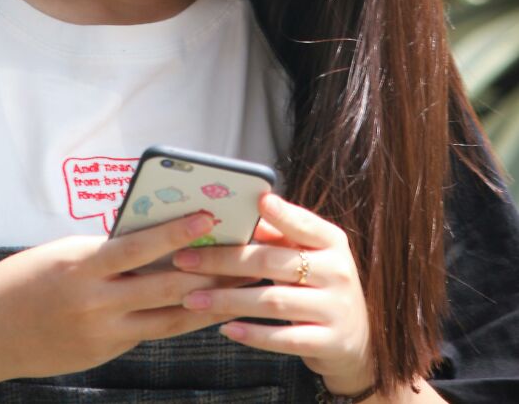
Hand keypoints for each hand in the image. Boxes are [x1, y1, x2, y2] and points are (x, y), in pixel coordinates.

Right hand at [0, 211, 246, 391]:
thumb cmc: (21, 280)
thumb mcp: (62, 253)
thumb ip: (105, 249)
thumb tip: (152, 236)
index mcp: (81, 266)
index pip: (138, 246)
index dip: (176, 232)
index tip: (209, 216)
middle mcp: (95, 303)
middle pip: (164, 287)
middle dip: (207, 270)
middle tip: (244, 252)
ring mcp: (102, 333)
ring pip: (168, 317)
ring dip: (207, 300)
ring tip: (241, 285)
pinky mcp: (104, 352)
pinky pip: (150, 332)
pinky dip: (179, 318)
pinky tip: (205, 308)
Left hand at [173, 193, 374, 395]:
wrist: (358, 338)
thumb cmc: (321, 283)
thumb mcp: (312, 253)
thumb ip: (281, 235)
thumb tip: (242, 213)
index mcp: (331, 241)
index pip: (303, 223)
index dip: (281, 213)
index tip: (254, 202)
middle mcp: (337, 271)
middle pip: (272, 262)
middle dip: (224, 260)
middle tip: (185, 260)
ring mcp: (335, 309)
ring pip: (272, 302)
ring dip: (227, 299)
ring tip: (192, 298)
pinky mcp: (328, 342)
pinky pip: (284, 338)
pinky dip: (252, 334)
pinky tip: (225, 328)